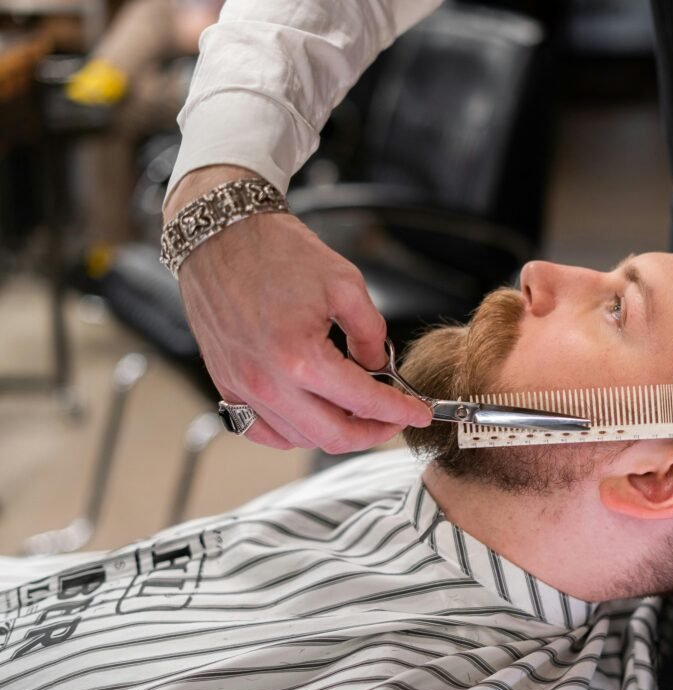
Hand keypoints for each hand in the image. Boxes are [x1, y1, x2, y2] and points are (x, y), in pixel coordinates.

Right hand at [166, 166, 431, 451]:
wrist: (221, 236)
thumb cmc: (278, 252)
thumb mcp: (345, 284)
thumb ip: (371, 333)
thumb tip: (379, 367)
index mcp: (301, 358)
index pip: (364, 402)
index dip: (400, 411)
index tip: (419, 413)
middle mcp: (268, 382)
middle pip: (334, 436)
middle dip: (374, 432)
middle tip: (393, 419)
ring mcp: (242, 388)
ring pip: (300, 438)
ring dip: (335, 432)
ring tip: (356, 411)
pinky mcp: (225, 384)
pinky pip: (262, 431)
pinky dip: (293, 432)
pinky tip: (314, 415)